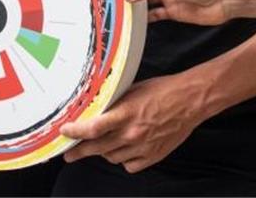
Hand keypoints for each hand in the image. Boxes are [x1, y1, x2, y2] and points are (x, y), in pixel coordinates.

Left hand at [59, 75, 207, 172]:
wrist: (190, 101)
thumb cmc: (164, 91)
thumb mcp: (134, 90)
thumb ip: (115, 103)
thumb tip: (96, 111)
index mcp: (126, 113)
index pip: (93, 128)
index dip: (75, 132)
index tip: (64, 132)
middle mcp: (132, 132)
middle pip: (97, 148)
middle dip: (79, 151)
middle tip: (69, 154)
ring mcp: (142, 147)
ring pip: (112, 158)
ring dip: (105, 152)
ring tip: (107, 143)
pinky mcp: (153, 156)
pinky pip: (129, 165)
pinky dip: (124, 160)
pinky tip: (126, 150)